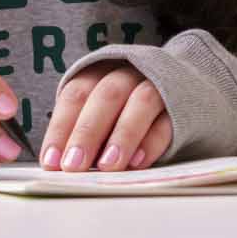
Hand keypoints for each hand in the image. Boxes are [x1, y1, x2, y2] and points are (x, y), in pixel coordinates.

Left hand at [41, 59, 172, 171]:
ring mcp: (159, 86)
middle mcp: (129, 74)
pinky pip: (168, 122)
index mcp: (101, 72)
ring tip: (107, 166)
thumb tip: (59, 166)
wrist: (186, 85)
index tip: (50, 161)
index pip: (75, 95)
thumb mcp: (102, 109)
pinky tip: (138, 163)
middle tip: (73, 166)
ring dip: (122, 136)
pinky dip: (151, 142)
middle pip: (106, 96)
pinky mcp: (183, 106)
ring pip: (141, 103)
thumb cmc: (128, 106)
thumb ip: (83, 131)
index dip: (61, 127)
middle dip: (87, 132)